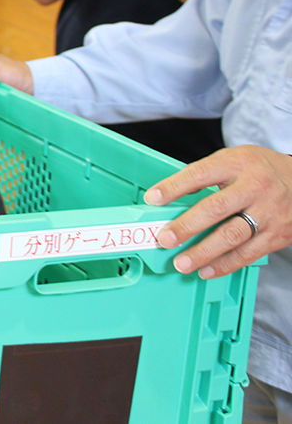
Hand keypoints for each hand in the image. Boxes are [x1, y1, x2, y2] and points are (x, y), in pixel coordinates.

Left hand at [145, 145, 291, 278]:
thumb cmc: (261, 169)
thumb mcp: (234, 160)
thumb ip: (206, 175)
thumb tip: (170, 198)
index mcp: (237, 164)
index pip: (200, 174)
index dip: (174, 187)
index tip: (153, 199)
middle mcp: (254, 187)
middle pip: (216, 208)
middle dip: (187, 226)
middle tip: (165, 239)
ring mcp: (268, 212)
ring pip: (232, 236)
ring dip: (203, 252)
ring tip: (182, 263)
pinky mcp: (277, 234)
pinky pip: (248, 253)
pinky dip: (225, 265)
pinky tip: (206, 270)